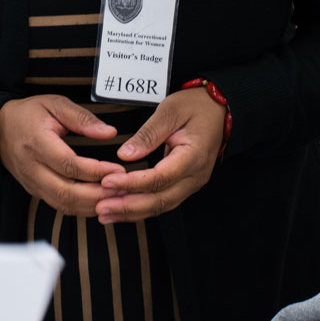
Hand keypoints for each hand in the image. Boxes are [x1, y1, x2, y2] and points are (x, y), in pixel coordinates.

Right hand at [0, 94, 120, 216]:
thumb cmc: (29, 113)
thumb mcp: (55, 104)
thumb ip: (83, 118)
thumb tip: (109, 132)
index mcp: (36, 142)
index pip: (68, 164)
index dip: (95, 171)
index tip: (118, 170)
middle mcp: (31, 167)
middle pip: (66, 192)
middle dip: (97, 195)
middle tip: (122, 189)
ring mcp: (31, 182)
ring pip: (63, 204)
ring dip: (91, 205)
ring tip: (115, 198)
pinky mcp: (34, 190)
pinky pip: (59, 205)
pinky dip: (81, 208)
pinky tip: (99, 201)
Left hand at [96, 87, 225, 223]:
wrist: (218, 110)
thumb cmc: (196, 107)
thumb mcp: (170, 111)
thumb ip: (148, 134)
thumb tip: (125, 155)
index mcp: (194, 156)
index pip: (160, 177)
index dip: (132, 183)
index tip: (107, 181)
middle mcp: (195, 176)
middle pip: (161, 200)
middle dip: (129, 206)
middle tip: (101, 208)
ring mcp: (192, 183)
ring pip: (161, 206)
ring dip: (132, 212)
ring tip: (105, 214)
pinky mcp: (185, 185)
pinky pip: (162, 201)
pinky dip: (141, 207)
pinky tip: (121, 209)